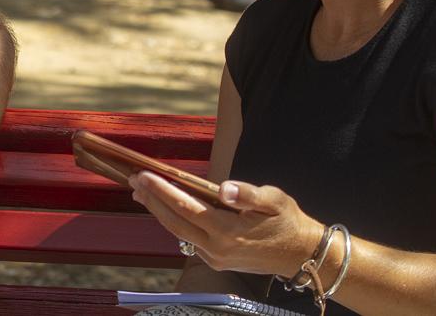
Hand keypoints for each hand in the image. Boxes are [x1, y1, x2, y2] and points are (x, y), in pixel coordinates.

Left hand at [129, 171, 322, 277]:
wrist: (301, 254)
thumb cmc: (288, 221)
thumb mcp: (275, 200)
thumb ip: (248, 194)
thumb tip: (224, 188)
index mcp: (228, 231)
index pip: (186, 208)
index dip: (162, 191)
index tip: (144, 175)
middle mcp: (217, 248)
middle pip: (174, 222)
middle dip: (152, 200)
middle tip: (134, 180)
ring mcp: (215, 257)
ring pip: (178, 232)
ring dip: (158, 211)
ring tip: (142, 191)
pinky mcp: (217, 261)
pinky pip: (189, 239)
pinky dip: (174, 221)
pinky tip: (166, 207)